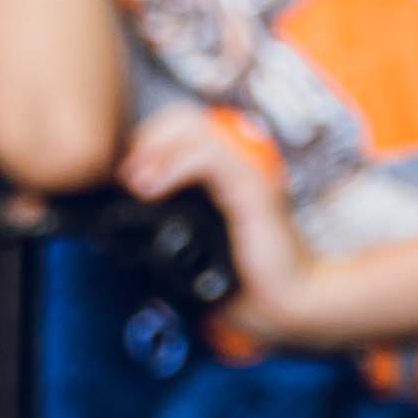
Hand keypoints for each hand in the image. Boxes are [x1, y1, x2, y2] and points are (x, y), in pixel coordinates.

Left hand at [125, 100, 340, 351]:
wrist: (289, 300)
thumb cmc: (248, 279)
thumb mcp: (199, 245)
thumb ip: (171, 223)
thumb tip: (128, 217)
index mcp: (225, 169)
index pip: (180, 127)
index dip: (148, 142)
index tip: (129, 178)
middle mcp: (237, 161)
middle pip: (183, 117)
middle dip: (148, 140)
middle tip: (130, 178)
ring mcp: (247, 170)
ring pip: (192, 127)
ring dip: (156, 150)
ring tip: (138, 183)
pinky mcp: (253, 187)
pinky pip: (208, 157)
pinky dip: (173, 166)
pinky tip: (154, 188)